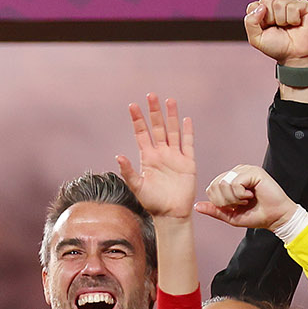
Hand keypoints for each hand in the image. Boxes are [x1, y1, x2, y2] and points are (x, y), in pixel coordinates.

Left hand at [116, 93, 194, 221]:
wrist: (171, 213)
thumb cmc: (152, 202)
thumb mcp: (137, 187)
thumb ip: (128, 171)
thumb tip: (118, 156)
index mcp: (147, 158)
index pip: (141, 134)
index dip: (137, 120)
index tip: (132, 106)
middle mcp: (161, 154)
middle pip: (158, 128)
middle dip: (154, 112)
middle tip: (151, 95)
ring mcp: (175, 156)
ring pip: (173, 131)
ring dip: (171, 116)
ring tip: (168, 100)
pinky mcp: (188, 162)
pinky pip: (188, 143)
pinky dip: (187, 132)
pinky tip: (186, 119)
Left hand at [195, 163, 297, 232]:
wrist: (275, 217)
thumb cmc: (256, 215)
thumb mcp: (230, 215)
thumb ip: (214, 210)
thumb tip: (196, 206)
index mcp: (230, 181)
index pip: (211, 188)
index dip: (219, 202)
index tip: (235, 206)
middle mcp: (236, 173)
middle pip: (215, 185)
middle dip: (225, 201)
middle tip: (240, 204)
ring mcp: (245, 170)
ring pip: (223, 184)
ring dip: (233, 198)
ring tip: (246, 200)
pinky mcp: (253, 171)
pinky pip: (235, 183)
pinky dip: (241, 195)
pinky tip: (252, 195)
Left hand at [244, 0, 307, 65]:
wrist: (295, 55)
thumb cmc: (276, 47)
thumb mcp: (256, 39)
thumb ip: (250, 23)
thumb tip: (260, 7)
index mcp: (263, 12)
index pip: (254, 5)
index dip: (258, 17)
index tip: (265, 28)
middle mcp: (276, 6)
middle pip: (266, 0)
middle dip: (270, 18)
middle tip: (277, 27)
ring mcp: (290, 4)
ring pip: (280, 3)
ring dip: (282, 20)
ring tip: (287, 27)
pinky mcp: (303, 5)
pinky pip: (294, 6)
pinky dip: (293, 18)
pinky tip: (296, 24)